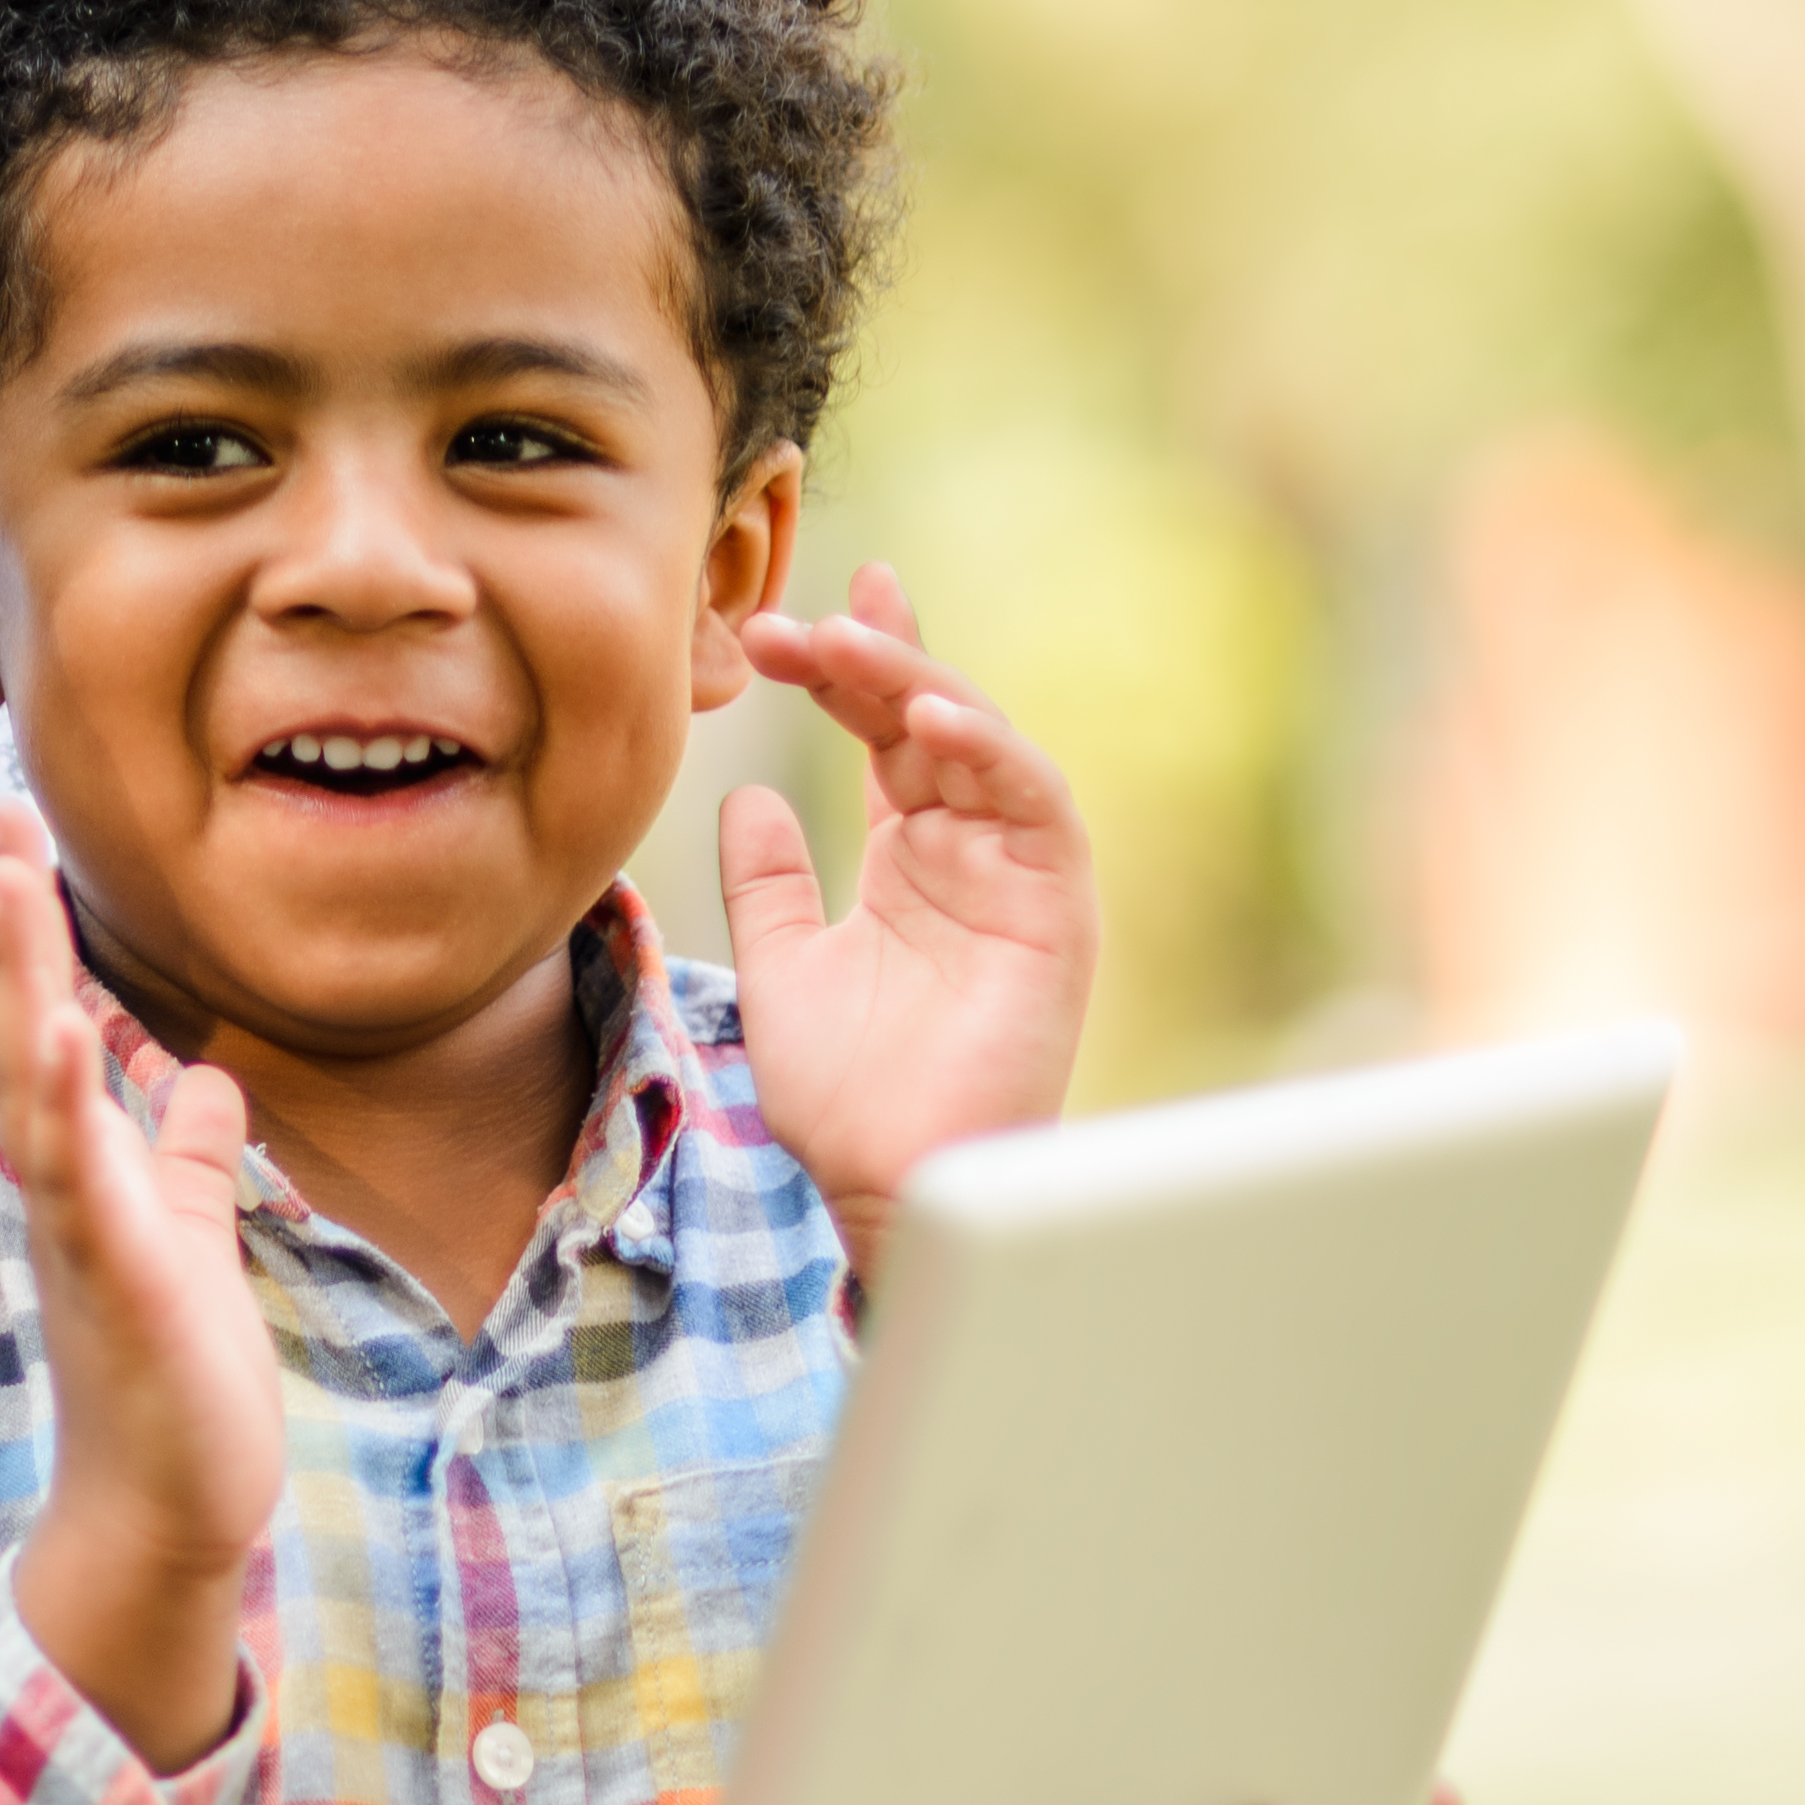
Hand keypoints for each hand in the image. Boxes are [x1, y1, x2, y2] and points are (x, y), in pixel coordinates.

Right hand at [0, 801, 282, 1767]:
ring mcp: (78, 1232)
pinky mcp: (115, 1279)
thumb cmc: (174, 1381)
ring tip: (0, 882)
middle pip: (19, 1031)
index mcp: (81, 1172)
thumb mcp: (190, 1237)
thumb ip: (187, 1156)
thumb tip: (200, 1077)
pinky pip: (83, 1179)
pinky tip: (65, 1028)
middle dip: (5, 926)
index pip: (43, 1025)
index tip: (6, 834)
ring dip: (17, 983)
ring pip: (33, 1087)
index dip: (26, 934)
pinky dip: (70, 1103)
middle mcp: (62, 1190)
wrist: (167, 1513)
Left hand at [716, 564, 1096, 1257]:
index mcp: (910, 858)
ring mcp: (1018, 873)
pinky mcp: (1058, 905)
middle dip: (865, 660)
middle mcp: (971, 852)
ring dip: (916, 684)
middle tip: (792, 620)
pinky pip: (1035, 802)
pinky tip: (926, 718)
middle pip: (929, 720)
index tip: (780, 622)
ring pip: (981, 741)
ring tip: (844, 647)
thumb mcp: (780, 968)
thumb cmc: (847, 1098)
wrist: (889, 1184)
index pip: (885, 735)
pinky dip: (988, 750)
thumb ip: (768, 883)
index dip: (845, 671)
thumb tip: (747, 794)